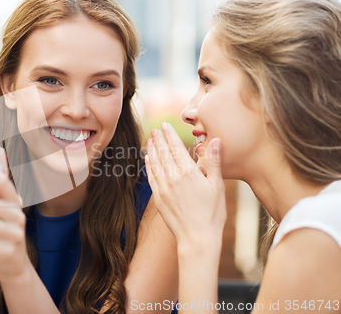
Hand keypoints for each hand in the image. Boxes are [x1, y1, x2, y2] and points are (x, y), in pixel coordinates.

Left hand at [145, 122, 226, 253]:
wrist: (197, 239)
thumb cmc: (212, 214)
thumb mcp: (218, 186)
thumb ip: (214, 162)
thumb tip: (215, 140)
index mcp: (188, 172)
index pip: (176, 148)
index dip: (170, 135)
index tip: (165, 126)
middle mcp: (173, 178)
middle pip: (163, 153)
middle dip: (160, 139)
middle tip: (156, 129)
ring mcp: (163, 188)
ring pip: (155, 164)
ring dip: (152, 150)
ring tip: (151, 140)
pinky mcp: (158, 198)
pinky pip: (151, 177)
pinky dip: (148, 165)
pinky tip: (148, 159)